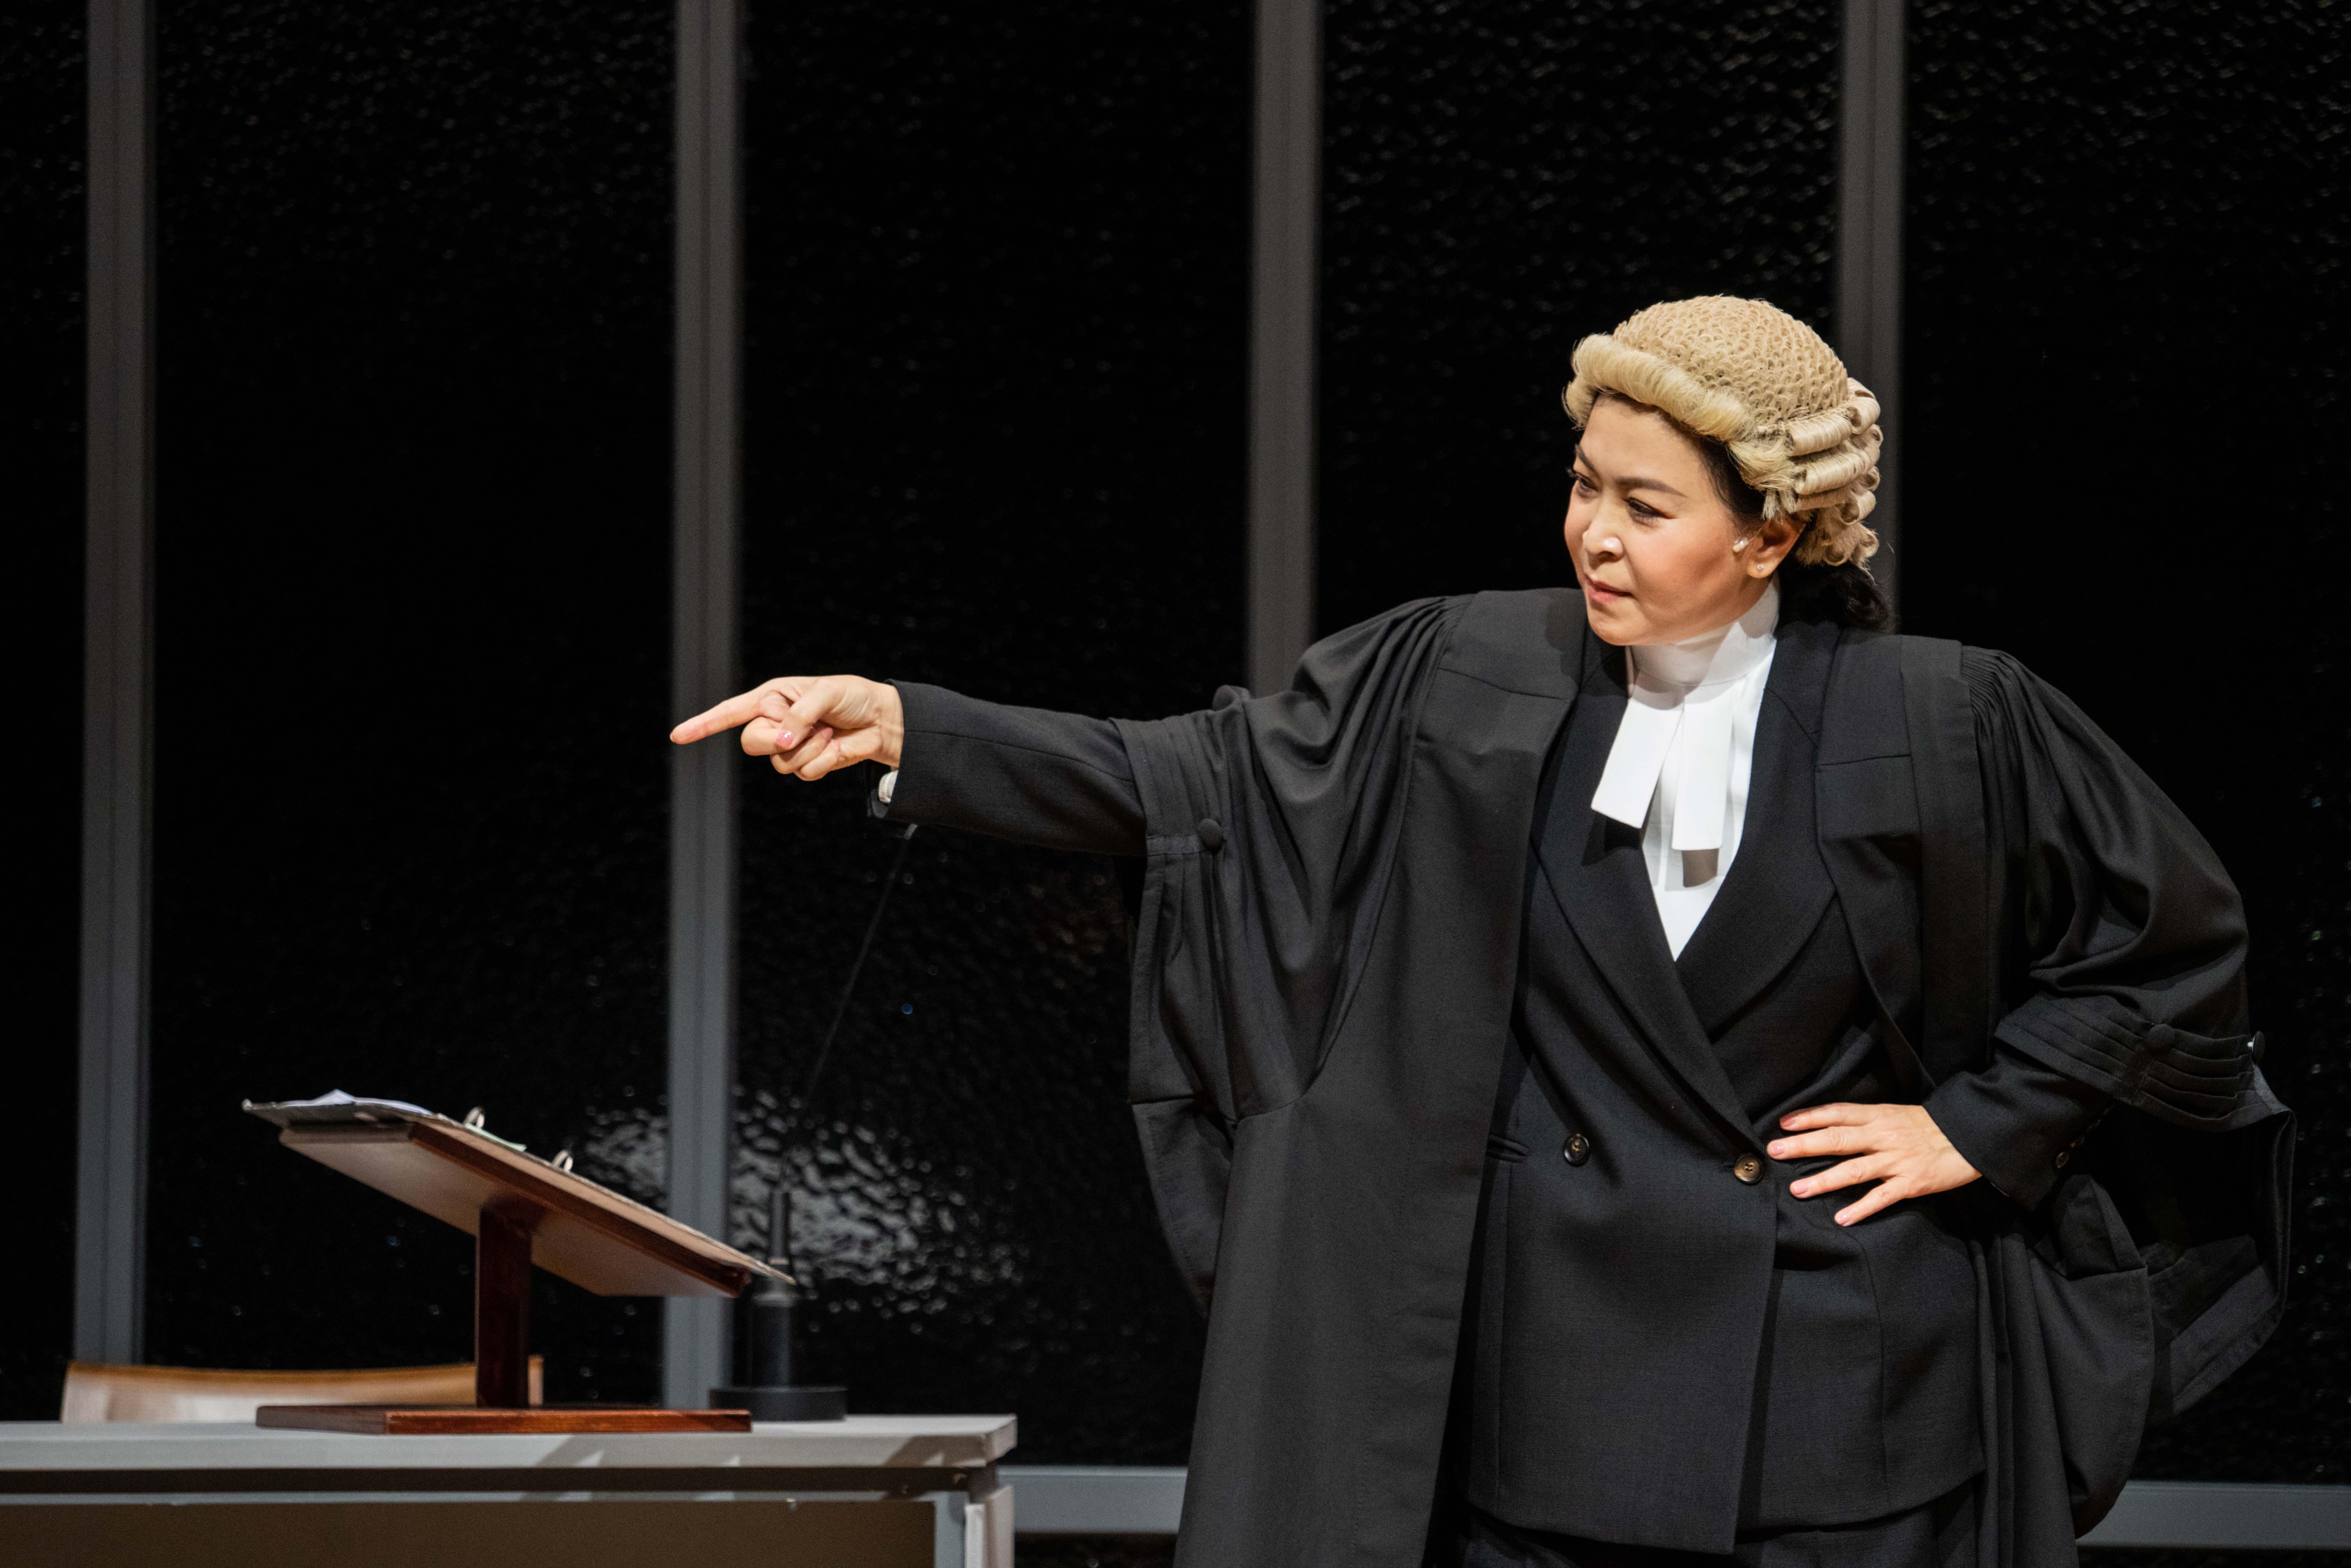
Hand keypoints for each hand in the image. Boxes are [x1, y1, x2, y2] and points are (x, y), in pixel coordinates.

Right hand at [669, 675, 905, 778]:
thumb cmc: (853, 696)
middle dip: (777, 739)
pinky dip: (822, 762)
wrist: (882, 720)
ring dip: (809, 749)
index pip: (731, 711)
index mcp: (772, 697)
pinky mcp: (808, 764)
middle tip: (806, 728)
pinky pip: (804, 773)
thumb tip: (781, 743)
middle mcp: (775, 723)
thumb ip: (799, 716)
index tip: (678, 735)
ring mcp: (790, 746)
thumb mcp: (826, 694)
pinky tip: (836, 747)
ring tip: (829, 732)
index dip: (704, 724)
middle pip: (752, 742)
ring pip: (779, 762)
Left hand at [1766, 1102, 1980, 1225]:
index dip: (1810, 1117)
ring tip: (1798, 1190)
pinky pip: (1882, 1197)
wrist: (1968, 1137)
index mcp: (1878, 1117)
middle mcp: (1883, 1137)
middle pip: (1838, 1139)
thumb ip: (1864, 1121)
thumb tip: (1829, 1126)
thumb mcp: (1894, 1114)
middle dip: (1804, 1146)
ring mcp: (1896, 1161)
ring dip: (1824, 1181)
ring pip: (1854, 1170)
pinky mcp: (1912, 1183)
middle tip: (1776, 1151)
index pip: (1837, 1114)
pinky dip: (1862, 1208)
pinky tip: (1842, 1218)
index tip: (1784, 1124)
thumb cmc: (1926, 1126)